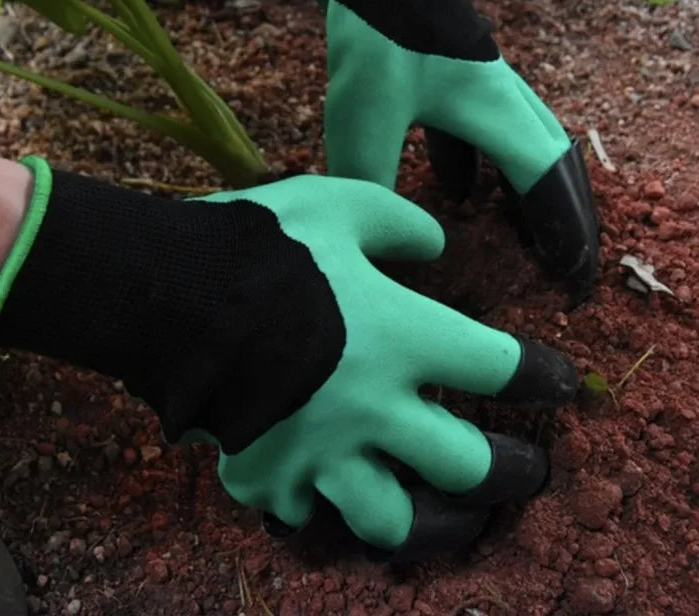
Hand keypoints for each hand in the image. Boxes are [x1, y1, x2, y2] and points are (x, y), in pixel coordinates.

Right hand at [0, 159, 577, 559]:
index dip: (541, 376)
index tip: (559, 382)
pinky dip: (331, 519)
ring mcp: (316, 452)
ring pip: (392, 521)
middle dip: (515, 472)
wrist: (168, 290)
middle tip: (532, 471)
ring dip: (431, 523)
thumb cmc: (261, 241)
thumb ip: (401, 221)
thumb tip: (436, 246)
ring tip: (450, 518)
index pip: (498, 367)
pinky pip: (308, 521)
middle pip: (467, 466)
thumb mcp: (340, 203)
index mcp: (400, 337)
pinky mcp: (263, 474)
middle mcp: (371, 408)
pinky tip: (340, 506)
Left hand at [237, 0, 598, 299]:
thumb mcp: (364, 124)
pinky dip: (478, 168)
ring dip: (525, 195)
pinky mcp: (453, 77)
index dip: (563, 235)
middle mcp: (503, 100)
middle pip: (552, 168)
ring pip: (521, 150)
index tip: (570, 280)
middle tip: (561, 265)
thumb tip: (376, 238)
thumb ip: (370, 186)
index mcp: (497, 115)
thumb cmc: (377, 37)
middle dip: (561, 219)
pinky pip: (480, 133)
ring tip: (517, 237)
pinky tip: (453, 192)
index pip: (546, 186)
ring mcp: (481, 85)